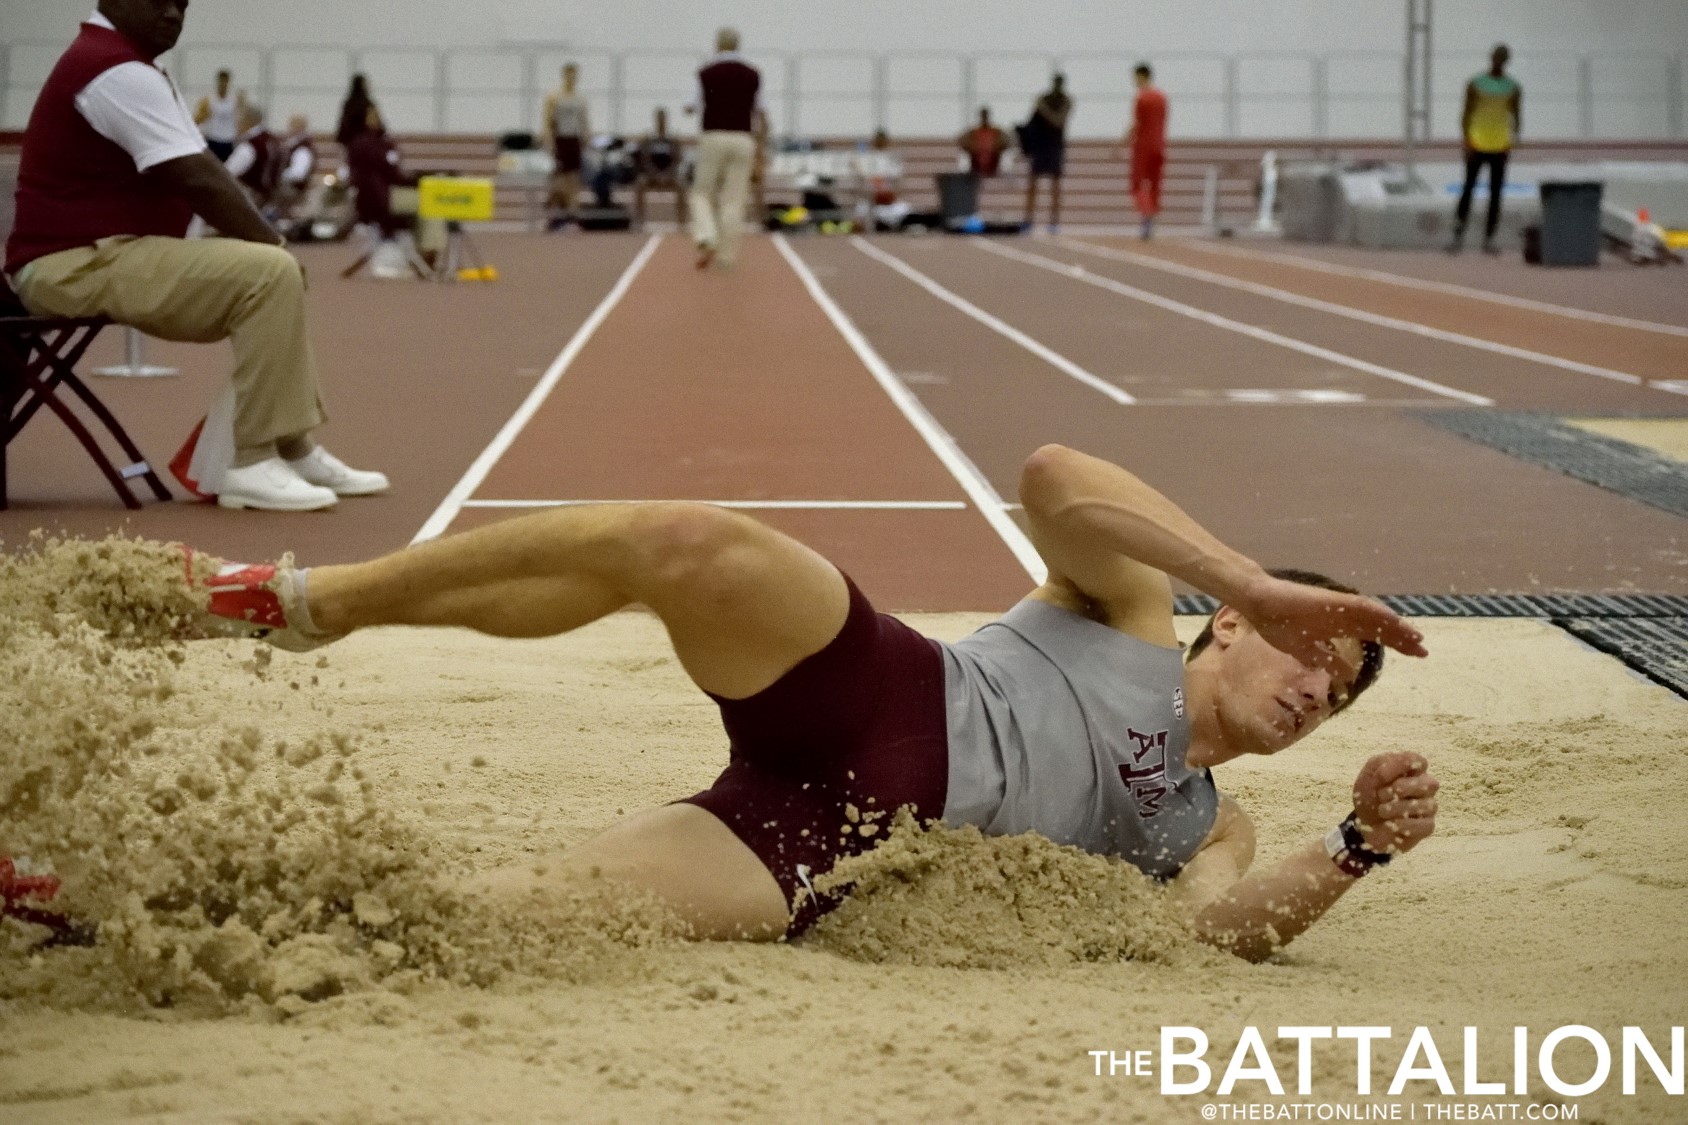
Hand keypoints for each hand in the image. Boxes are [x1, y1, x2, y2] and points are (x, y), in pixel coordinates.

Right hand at [1239, 573, 1427, 669]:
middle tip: (1423, 652)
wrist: (1260, 606)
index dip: (1395, 644)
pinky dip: (1377, 613)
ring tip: (1415, 638)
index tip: (1415, 655)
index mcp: (1339, 627)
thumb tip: (1348, 675)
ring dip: (1395, 627)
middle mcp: (1345, 616)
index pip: (1375, 636)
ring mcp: (1340, 607)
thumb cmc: (1278, 625)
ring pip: (1375, 617)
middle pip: (1381, 627)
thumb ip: (1327, 660)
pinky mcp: (1333, 601)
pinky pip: (1360, 607)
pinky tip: (1392, 621)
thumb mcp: (1306, 651)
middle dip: (1402, 639)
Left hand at [1351, 752, 1438, 854]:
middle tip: (1381, 795)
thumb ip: (1380, 764)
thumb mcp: (1368, 775)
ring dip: (1399, 808)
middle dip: (1403, 788)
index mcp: (1411, 771)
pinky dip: (1406, 825)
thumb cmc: (1370, 797)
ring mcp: (1428, 807)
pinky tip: (1392, 824)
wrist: (1364, 825)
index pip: (1419, 762)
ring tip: (1382, 811)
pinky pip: (1426, 825)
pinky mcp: (1426, 826)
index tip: (1380, 776)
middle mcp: (1424, 788)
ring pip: (1428, 805)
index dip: (1401, 766)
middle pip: (1429, 783)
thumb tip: (1396, 765)